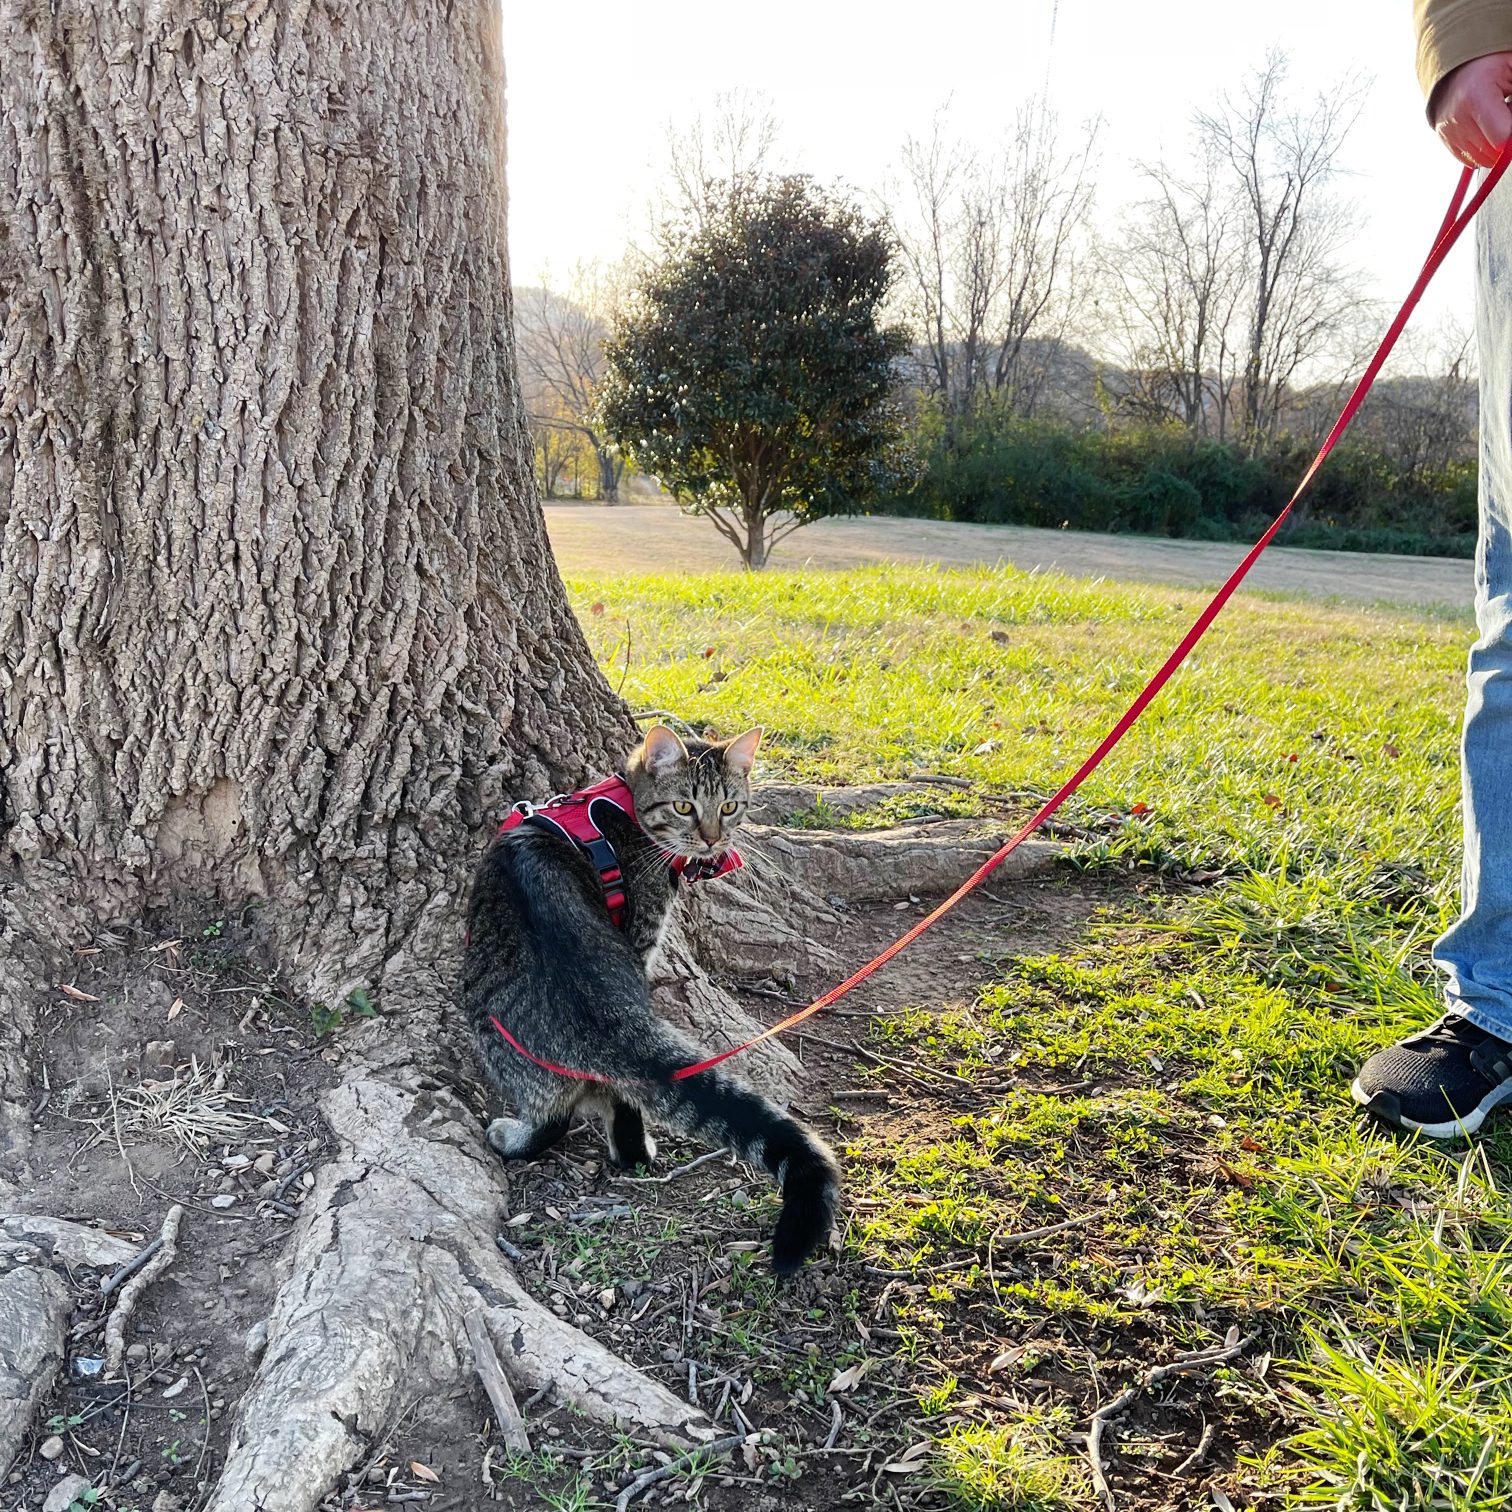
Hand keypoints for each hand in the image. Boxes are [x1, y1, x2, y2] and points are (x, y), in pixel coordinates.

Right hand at [1432, 52, 1511, 167]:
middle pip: (1491, 151)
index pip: (1500, 137)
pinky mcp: (1444, 138)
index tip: (1511, 113)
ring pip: (1480, 158)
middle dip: (1505, 138)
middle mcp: (1456, 117)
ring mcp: (1448, 130)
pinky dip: (1482, 149)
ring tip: (1496, 119)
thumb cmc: (1493, 62)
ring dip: (1494, 145)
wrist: (1462, 62)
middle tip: (1505, 112)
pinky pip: (1468, 158)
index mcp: (1475, 97)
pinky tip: (1486, 129)